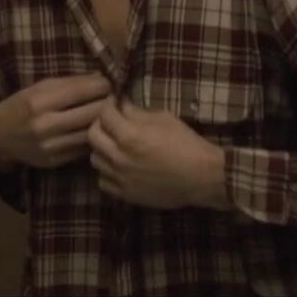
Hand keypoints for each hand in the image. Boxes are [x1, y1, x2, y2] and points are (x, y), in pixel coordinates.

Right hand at [0, 72, 112, 169]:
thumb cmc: (20, 105)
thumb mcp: (38, 88)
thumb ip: (69, 84)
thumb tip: (101, 78)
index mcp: (39, 101)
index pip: (84, 90)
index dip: (102, 85)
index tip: (106, 83)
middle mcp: (45, 125)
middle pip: (94, 112)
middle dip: (107, 102)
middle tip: (111, 98)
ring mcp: (51, 146)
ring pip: (92, 133)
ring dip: (103, 122)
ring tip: (105, 115)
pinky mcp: (55, 161)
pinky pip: (84, 149)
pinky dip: (91, 138)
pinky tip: (91, 130)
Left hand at [87, 98, 230, 210]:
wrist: (204, 177)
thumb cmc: (187, 144)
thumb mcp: (164, 120)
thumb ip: (137, 113)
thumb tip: (121, 106)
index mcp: (129, 136)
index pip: (104, 114)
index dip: (109, 104)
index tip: (114, 102)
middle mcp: (119, 157)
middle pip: (92, 136)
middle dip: (100, 124)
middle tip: (111, 122)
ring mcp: (120, 178)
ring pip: (95, 159)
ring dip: (102, 149)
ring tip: (114, 145)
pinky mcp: (125, 194)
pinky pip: (103, 181)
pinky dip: (107, 172)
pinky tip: (119, 167)